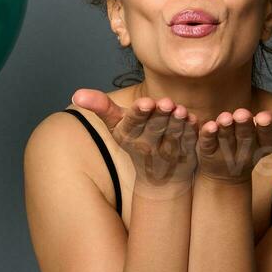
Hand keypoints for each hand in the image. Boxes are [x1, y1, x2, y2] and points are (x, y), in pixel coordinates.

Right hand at [72, 88, 198, 196]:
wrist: (159, 177)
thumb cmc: (135, 140)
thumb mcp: (117, 125)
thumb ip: (101, 107)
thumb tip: (75, 94)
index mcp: (129, 135)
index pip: (132, 123)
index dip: (139, 114)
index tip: (144, 103)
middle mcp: (146, 144)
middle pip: (154, 127)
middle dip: (159, 115)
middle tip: (166, 103)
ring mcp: (167, 150)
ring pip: (172, 133)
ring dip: (177, 123)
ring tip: (181, 110)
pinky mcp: (187, 153)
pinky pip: (191, 141)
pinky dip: (194, 131)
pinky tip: (196, 120)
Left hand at [195, 104, 271, 184]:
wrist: (227, 171)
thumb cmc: (257, 142)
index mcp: (266, 144)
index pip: (270, 137)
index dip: (267, 128)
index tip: (266, 117)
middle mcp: (247, 150)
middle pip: (246, 137)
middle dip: (245, 126)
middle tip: (242, 113)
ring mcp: (227, 152)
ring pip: (226, 139)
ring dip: (225, 129)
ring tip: (225, 117)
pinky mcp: (208, 152)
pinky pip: (207, 143)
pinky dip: (207, 135)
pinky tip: (208, 126)